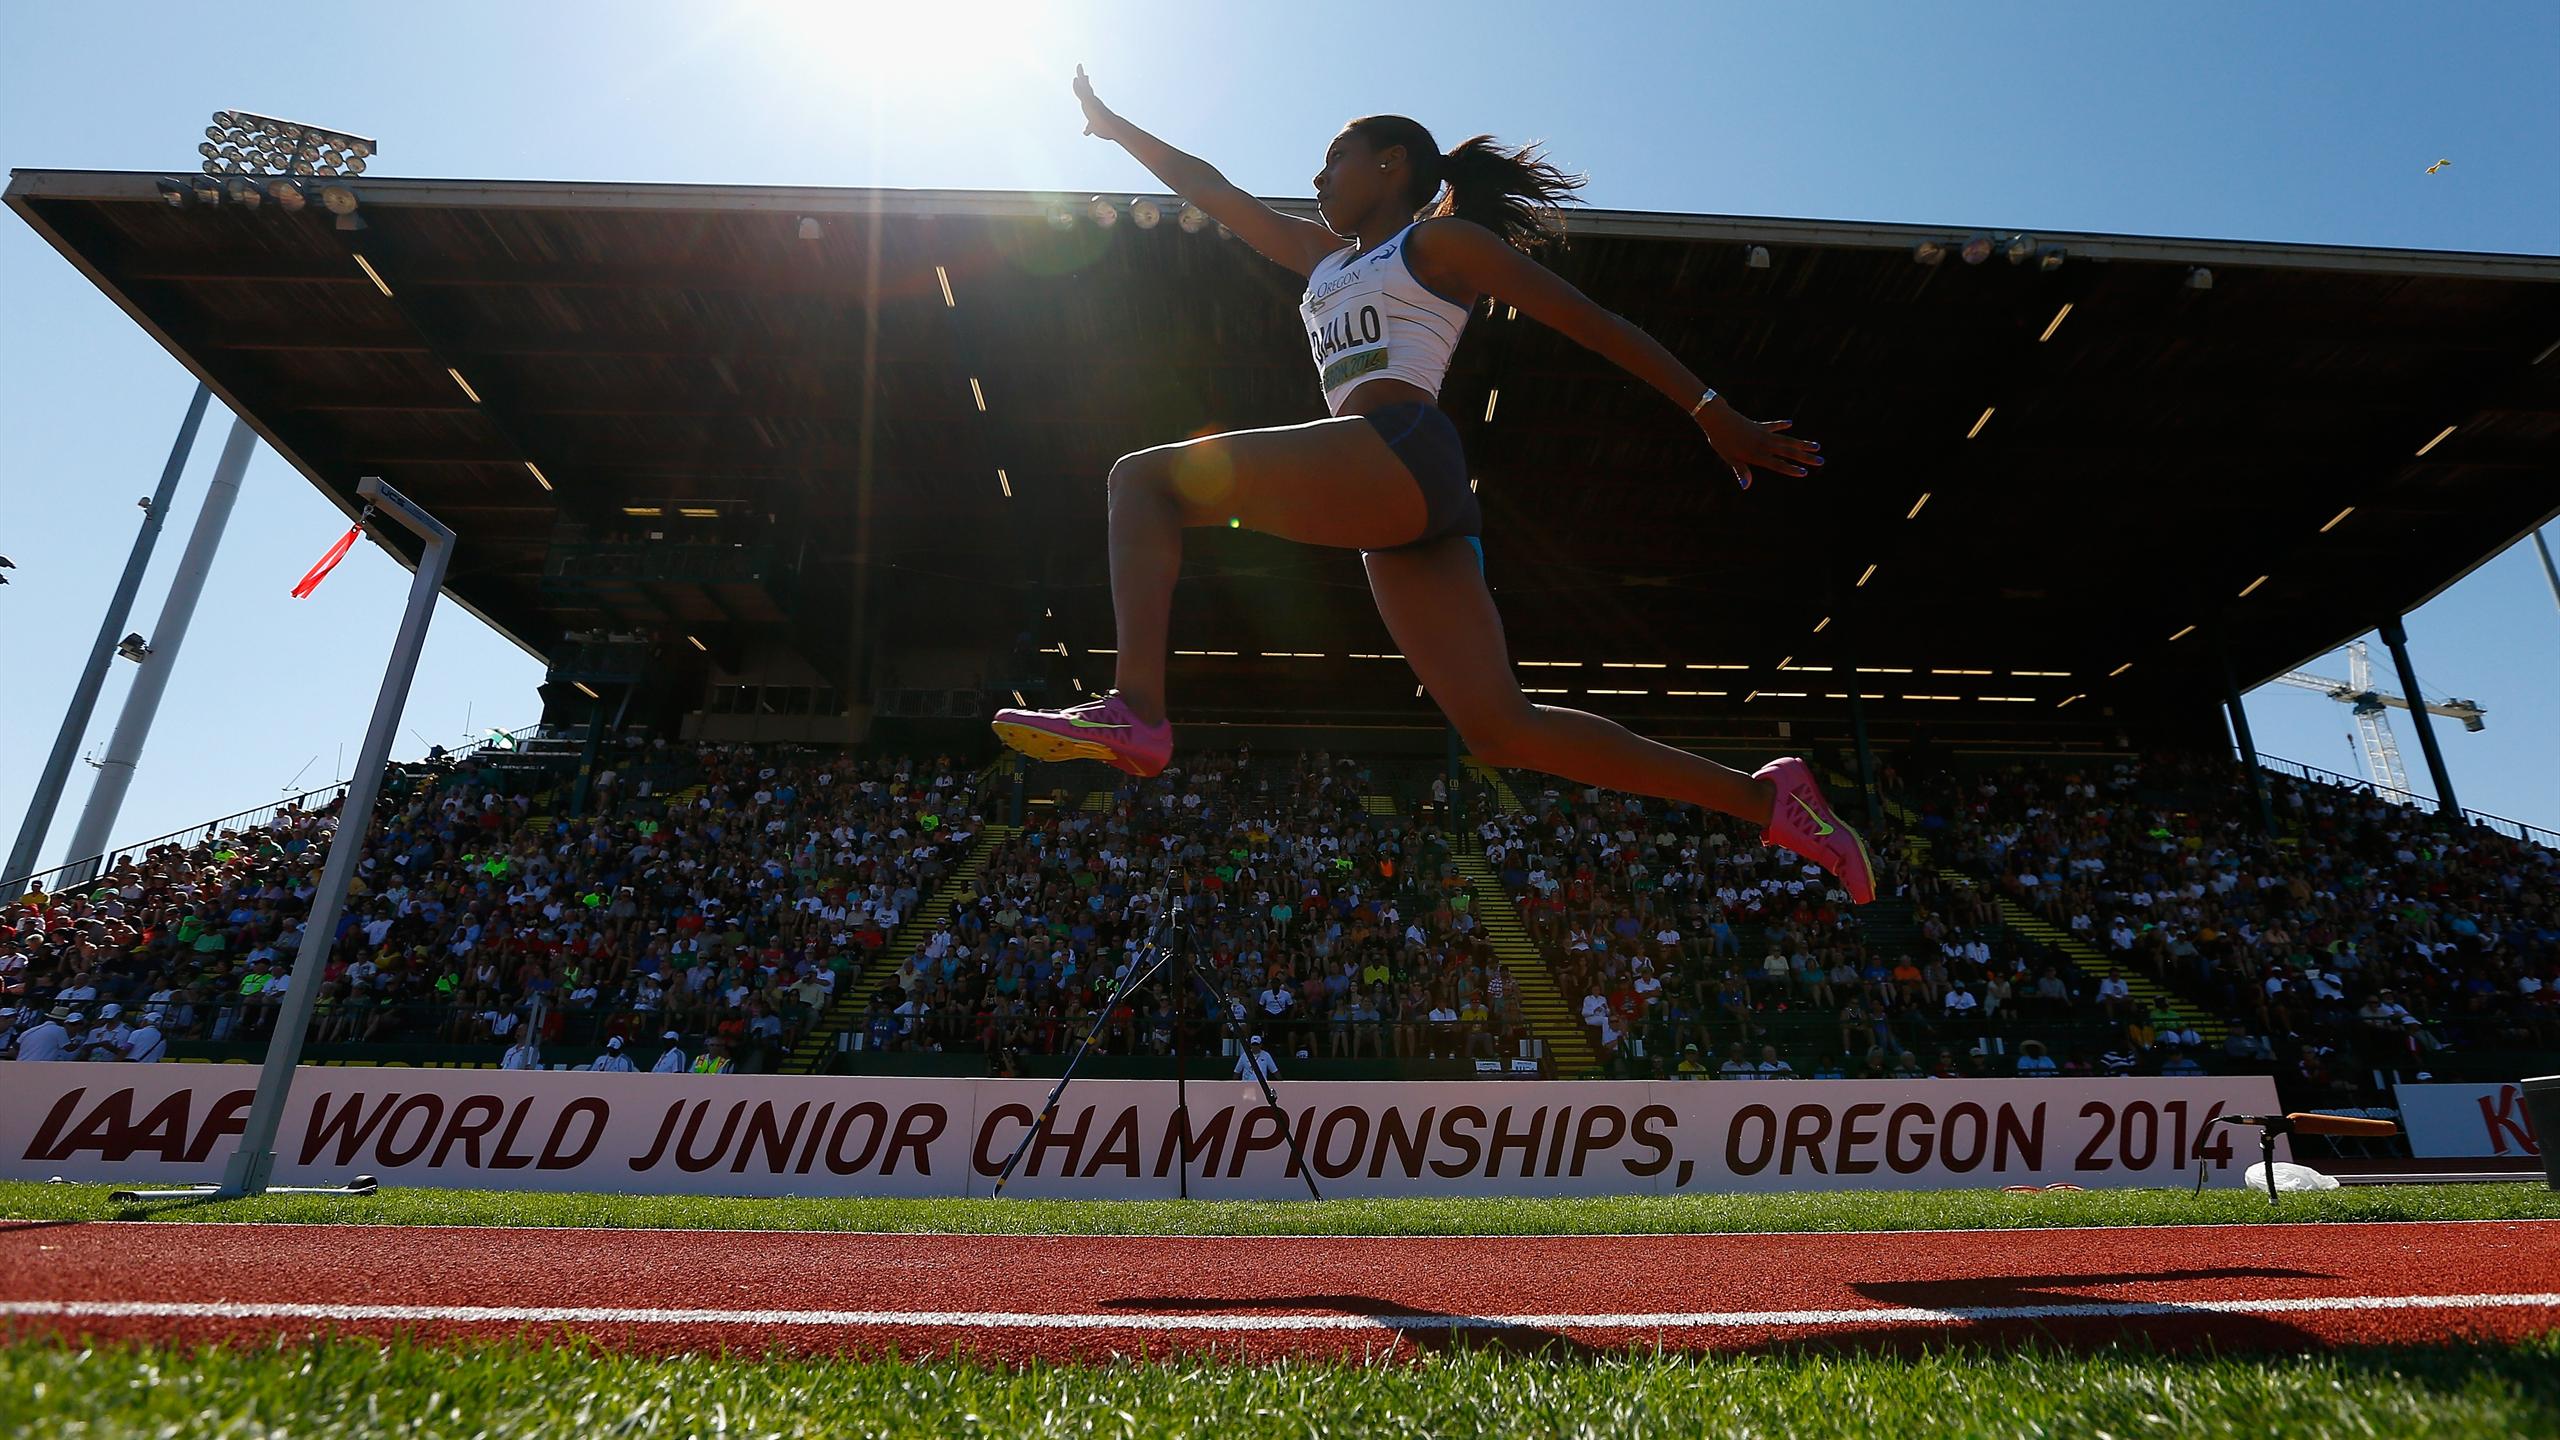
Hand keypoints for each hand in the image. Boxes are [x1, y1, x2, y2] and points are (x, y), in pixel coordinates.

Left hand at [1072, 64, 1121, 140]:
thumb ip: (1089, 128)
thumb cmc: (1104, 129)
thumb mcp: (1093, 128)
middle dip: (1082, 77)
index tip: (1085, 77)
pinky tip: (1076, 77)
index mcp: (1093, 105)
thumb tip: (1086, 132)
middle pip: (1085, 86)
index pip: (1088, 93)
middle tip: (1080, 68)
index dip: (1085, 86)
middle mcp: (1092, 100)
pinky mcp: (1090, 100)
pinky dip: (1079, 84)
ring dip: (1080, 74)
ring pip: (1084, 85)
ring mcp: (1091, 99)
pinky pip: (1083, 90)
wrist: (1110, 128)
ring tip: (1079, 65)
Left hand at [1695, 398, 1821, 491]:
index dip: (1791, 469)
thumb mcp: (1730, 458)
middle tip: (1821, 461)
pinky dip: (1781, 425)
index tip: (1805, 472)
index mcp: (1757, 455)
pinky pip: (1773, 426)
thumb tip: (1746, 486)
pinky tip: (1790, 424)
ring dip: (1802, 443)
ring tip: (1816, 445)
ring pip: (1787, 440)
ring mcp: (1764, 434)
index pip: (1778, 464)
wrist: (1718, 419)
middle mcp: (1764, 444)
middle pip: (1789, 452)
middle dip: (1806, 457)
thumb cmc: (1722, 441)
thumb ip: (1741, 470)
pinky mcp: (1759, 425)